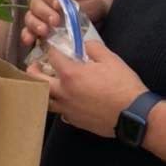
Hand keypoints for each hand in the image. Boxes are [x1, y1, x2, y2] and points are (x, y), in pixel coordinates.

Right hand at [21, 0, 109, 47]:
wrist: (95, 17)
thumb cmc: (88, 1)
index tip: (58, 4)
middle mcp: (40, 0)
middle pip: (35, 4)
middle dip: (44, 13)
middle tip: (55, 21)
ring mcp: (37, 16)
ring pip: (30, 18)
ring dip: (35, 24)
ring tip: (45, 31)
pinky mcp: (36, 30)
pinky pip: (27, 31)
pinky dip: (27, 35)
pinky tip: (29, 41)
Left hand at [26, 41, 145, 136]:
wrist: (133, 114)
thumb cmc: (123, 85)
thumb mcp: (111, 60)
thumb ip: (94, 48)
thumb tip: (85, 44)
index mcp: (70, 75)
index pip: (52, 57)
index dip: (50, 49)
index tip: (50, 46)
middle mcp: (63, 93)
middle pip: (38, 82)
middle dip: (32, 72)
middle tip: (34, 67)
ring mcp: (67, 109)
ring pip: (45, 101)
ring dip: (43, 92)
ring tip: (46, 85)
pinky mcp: (74, 121)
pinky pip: (60, 113)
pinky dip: (59, 106)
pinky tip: (65, 102)